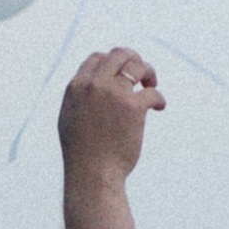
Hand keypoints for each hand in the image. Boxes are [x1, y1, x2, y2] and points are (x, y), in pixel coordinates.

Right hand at [58, 48, 163, 180]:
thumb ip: (79, 96)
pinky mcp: (134, 107)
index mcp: (76, 86)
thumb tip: (90, 82)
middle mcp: (94, 85)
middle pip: (120, 54)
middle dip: (134, 59)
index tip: (121, 73)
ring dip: (149, 72)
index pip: (97, 58)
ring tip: (150, 85)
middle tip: (141, 73)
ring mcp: (115, 94)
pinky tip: (158, 107)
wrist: (92, 173)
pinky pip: (153, 93)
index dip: (112, 63)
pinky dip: (159, 99)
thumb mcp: (69, 117)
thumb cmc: (82, 151)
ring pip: (138, 65)